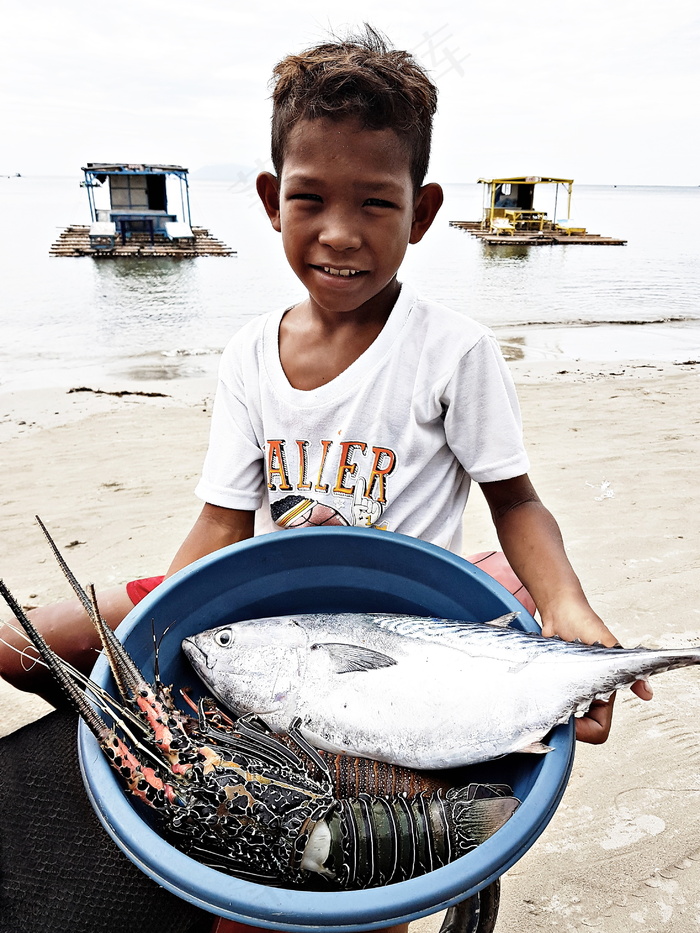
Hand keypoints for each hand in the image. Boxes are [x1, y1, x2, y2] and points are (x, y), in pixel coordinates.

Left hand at [540, 605, 652, 744]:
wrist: (559, 610)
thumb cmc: (583, 622)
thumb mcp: (607, 645)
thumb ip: (628, 670)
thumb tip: (647, 692)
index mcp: (604, 691)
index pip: (599, 729)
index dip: (586, 731)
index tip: (572, 718)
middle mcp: (587, 694)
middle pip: (580, 729)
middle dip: (568, 724)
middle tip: (554, 706)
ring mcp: (570, 690)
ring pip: (563, 718)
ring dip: (554, 711)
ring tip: (547, 694)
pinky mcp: (553, 683)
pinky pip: (549, 703)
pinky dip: (544, 701)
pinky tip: (539, 689)